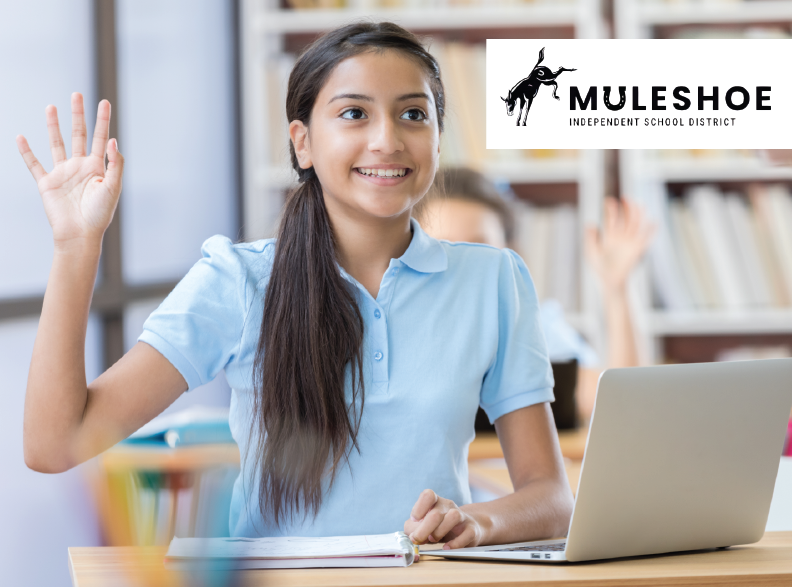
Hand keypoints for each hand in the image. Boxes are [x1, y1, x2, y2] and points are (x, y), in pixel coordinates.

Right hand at [16, 93, 123, 247]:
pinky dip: (26, 151)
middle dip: (78, 115)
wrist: (79, 234)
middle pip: (78, 134)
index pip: (100, 138)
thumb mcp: (113, 187)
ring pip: (57, 143)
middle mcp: (80, 167)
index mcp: (97, 167)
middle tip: (76, 94)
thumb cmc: (99, 214)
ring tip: (51, 107)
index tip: (104, 102)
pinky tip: (21, 137)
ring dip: (53, 126)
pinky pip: (34, 164)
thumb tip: (113, 140)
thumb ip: (115, 164)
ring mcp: (62, 173)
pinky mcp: (47, 183)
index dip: (103, 120)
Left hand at [404, 489, 483, 549]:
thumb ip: (413, 529)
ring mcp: (462, 517)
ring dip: (440, 531)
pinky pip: (467, 534)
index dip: (419, 508)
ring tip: (434, 539)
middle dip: (424, 529)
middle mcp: (449, 506)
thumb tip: (413, 537)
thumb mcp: (423, 524)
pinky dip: (455, 543)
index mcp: (436, 502)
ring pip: (453, 516)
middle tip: (419, 539)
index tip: (414, 520)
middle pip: (436, 513)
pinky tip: (447, 547)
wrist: (467, 528)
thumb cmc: (439, 526)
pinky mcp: (472, 530)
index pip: (428, 495)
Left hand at [585, 197, 654, 293]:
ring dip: (637, 214)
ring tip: (637, 203)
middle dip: (626, 208)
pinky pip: (645, 239)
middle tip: (625, 197)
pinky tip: (654, 223)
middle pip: (625, 219)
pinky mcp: (636, 250)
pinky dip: (651, 232)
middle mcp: (621, 237)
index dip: (610, 210)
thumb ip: (590, 239)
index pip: (611, 219)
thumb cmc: (600, 267)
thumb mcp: (591, 252)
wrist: (609, 281)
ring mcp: (629, 243)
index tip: (608, 200)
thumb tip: (590, 224)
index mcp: (610, 236)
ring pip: (635, 225)